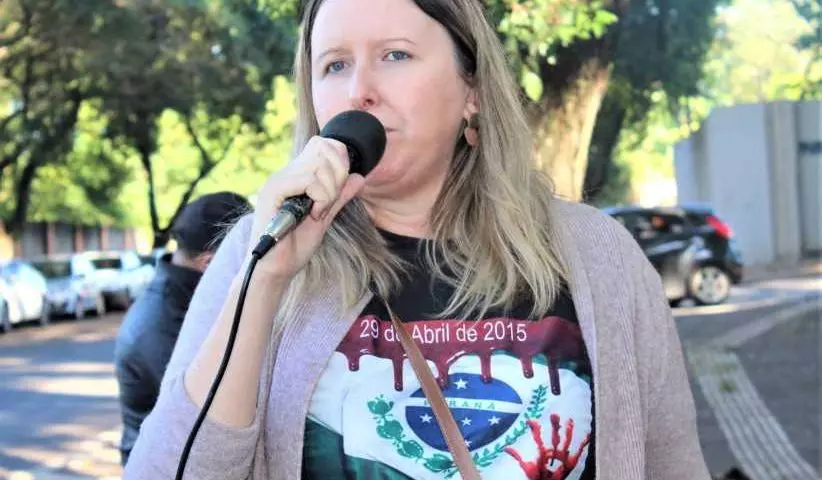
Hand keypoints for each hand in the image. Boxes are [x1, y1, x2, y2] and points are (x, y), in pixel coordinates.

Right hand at [246, 136, 365, 282]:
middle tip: (330, 202)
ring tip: (320, 212)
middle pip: (323, 149)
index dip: (339, 159)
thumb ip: (339, 197)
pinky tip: (313, 216)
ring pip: (319, 165)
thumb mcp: (325, 218)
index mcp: (295, 177)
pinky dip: (320, 198)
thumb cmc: (295, 247)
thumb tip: (359, 177)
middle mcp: (285, 173)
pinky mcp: (273, 192)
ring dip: (329, 192)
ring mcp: (278, 181)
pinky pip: (308, 181)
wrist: (275, 270)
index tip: (340, 189)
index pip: (322, 144)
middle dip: (338, 175)